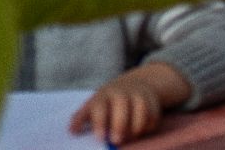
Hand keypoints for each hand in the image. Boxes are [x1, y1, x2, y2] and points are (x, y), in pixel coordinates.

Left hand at [69, 63, 187, 143]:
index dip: (100, 122)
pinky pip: (153, 115)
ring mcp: (139, 95)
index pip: (100, 106)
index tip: (100, 138)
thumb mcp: (93, 105)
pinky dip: (148, 126)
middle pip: (122, 106)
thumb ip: (82, 117)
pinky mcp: (153, 101)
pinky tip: (140, 131)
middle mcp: (122, 93)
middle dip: (119, 125)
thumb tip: (71, 131)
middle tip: (116, 141)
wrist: (134, 84)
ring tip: (130, 137)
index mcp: (104, 95)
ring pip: (141, 110)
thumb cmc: (108, 101)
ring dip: (136, 126)